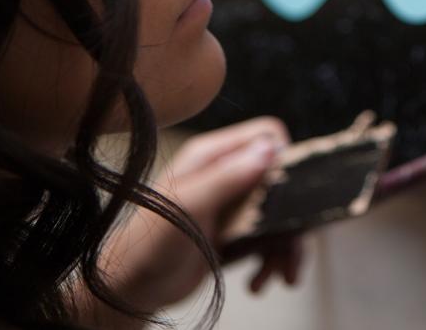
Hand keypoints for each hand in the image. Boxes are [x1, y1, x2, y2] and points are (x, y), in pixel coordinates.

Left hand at [76, 117, 302, 326]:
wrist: (129, 290)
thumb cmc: (148, 243)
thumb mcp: (189, 205)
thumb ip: (228, 176)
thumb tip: (271, 148)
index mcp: (213, 156)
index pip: (266, 135)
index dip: (285, 158)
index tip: (292, 192)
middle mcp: (226, 175)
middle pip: (281, 179)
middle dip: (293, 214)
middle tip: (295, 245)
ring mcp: (231, 206)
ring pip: (279, 214)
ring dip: (286, 246)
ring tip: (283, 276)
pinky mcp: (234, 235)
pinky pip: (268, 240)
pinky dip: (272, 261)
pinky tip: (260, 281)